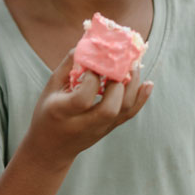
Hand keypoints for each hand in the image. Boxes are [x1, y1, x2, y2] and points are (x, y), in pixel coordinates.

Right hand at [23, 50, 152, 169]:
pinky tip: (147, 83)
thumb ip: (67, 67)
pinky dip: (141, 98)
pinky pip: (129, 115)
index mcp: (62, 112)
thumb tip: (87, 45)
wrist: (51, 149)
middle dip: (118, 83)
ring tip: (134, 65)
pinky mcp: (109, 130)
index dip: (92, 78)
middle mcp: (83, 124)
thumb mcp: (49, 89)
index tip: (94, 61)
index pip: (83, 97)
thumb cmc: (47, 112)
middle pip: (109, 108)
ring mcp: (99, 129)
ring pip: (124, 111)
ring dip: (133, 87)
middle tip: (120, 62)